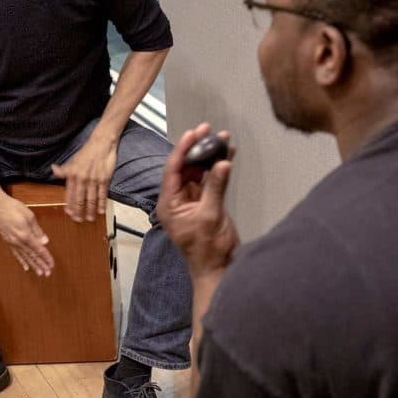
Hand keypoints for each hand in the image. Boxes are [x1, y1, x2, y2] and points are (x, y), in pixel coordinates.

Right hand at [0, 195, 54, 275]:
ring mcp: (12, 242)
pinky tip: (26, 267)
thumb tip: (45, 242)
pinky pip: (16, 254)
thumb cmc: (14, 208)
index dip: (46, 257)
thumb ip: (37, 231)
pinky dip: (22, 261)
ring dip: (33, 265)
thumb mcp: (30, 217)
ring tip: (39, 273)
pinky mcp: (8, 241)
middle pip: (32, 256)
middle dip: (40, 265)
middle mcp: (18, 242)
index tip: (52, 264)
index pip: (38, 249)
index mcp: (25, 235)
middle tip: (48, 273)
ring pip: (24, 257)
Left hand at [52, 132, 117, 221]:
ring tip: (89, 219)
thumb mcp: (72, 160)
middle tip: (78, 220)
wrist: (101, 143)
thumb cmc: (86, 152)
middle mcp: (82, 179)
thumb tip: (54, 170)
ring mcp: (94, 180)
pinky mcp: (104, 179)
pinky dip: (102, 203)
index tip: (69, 214)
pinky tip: (101, 211)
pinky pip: (102, 194)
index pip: (70, 194)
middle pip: (80, 199)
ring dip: (90, 210)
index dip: (69, 205)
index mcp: (73, 175)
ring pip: (91, 199)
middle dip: (79, 211)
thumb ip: (64, 169)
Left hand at [157, 122, 238, 278]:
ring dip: (210, 155)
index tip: (192, 133)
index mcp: (169, 203)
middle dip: (197, 148)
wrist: (217, 268)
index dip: (182, 149)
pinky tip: (228, 154)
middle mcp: (177, 199)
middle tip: (208, 129)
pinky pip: (210, 180)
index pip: (173, 170)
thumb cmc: (207, 249)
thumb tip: (222, 163)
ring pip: (199, 171)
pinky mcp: (206, 202)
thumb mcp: (210, 217)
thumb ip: (215, 188)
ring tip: (223, 138)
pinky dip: (218, 167)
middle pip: (185, 166)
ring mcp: (192, 200)